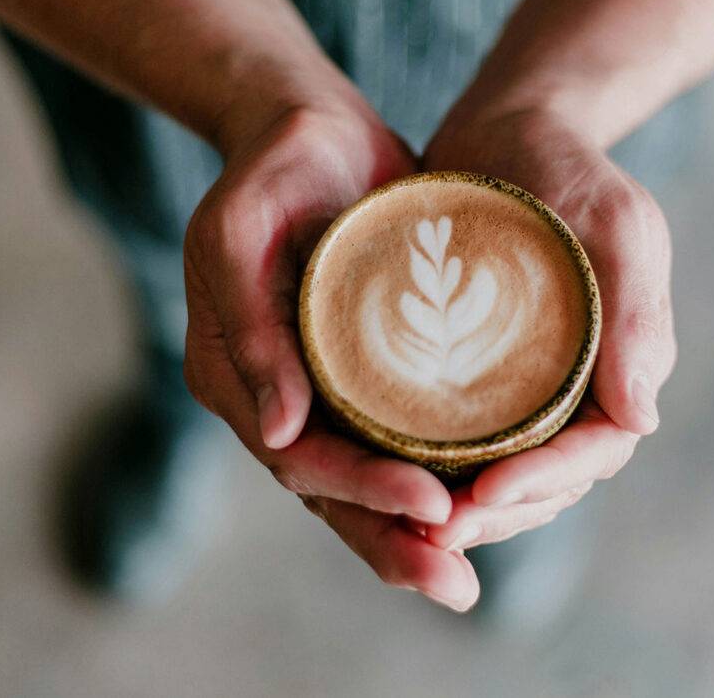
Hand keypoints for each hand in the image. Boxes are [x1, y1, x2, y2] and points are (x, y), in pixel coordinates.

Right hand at [183, 104, 477, 610]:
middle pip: (332, 490)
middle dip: (391, 541)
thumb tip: (277, 430)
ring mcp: (321, 388)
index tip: (430, 509)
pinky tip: (478, 503)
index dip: (362, 490)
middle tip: (455, 583)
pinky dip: (429, 477)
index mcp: (235, 375)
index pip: (299, 457)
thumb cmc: (272, 166)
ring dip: (412, 531)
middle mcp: (278, 396)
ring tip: (467, 573)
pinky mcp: (363, 371)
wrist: (311, 130)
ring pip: (364, 479)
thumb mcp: (241, 227)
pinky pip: (394, 439)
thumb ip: (247, 324)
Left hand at [422, 107, 676, 549]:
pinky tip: (389, 475)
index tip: (486, 494)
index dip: (545, 482)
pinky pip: (463, 433)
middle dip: (497, 513)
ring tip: (407, 524)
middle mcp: (579, 384)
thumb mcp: (617, 223)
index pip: (594, 450)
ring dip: (463, 506)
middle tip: (434, 532)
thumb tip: (642, 419)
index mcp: (622, 363)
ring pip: (504, 468)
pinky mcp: (478, 367)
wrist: (513, 127)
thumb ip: (639, 312)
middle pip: (548, 478)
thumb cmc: (571, 168)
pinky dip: (435, 464)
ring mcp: (527, 381)